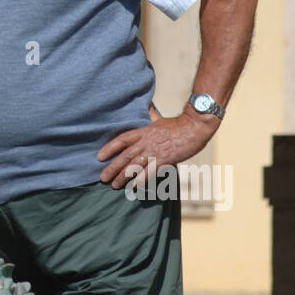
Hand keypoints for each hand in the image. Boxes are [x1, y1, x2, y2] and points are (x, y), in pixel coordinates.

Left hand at [97, 112, 218, 189]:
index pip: (121, 140)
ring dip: (123, 176)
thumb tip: (147, 107)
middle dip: (112, 167)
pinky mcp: (165, 159)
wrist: (195, 126)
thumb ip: (150, 116)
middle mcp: (146, 142)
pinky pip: (150, 172)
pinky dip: (141, 180)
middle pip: (125, 156)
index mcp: (143, 131)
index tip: (99, 157)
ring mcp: (155, 151)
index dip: (109, 148)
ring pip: (135, 166)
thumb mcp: (159, 119)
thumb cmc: (178, 124)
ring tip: (114, 185)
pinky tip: (135, 187)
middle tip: (102, 178)